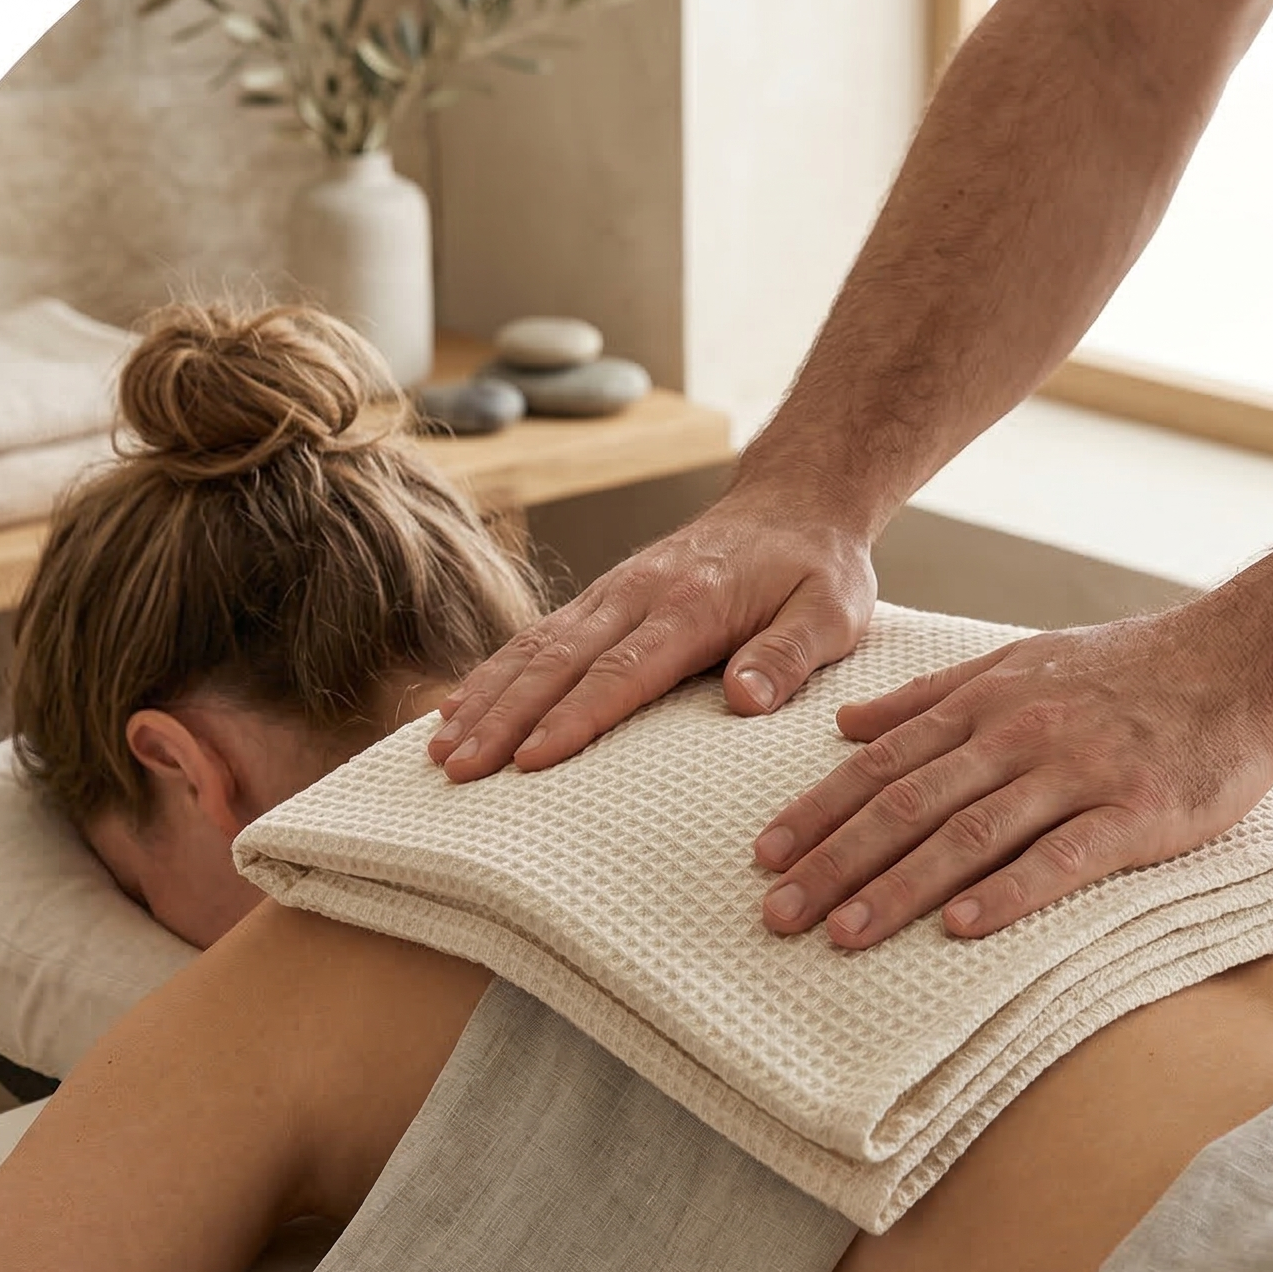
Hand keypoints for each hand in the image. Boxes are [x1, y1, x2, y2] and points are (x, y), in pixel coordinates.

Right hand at [428, 484, 878, 778]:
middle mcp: (637, 593)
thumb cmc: (816, 568)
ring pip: (534, 647)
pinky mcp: (603, 598)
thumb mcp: (831, 612)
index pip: (622, 670)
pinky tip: (458, 709)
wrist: (793, 500)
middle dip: (502, 719)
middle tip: (457, 771)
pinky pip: (537, 637)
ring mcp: (613, 593)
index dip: (575, 718)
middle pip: (557, 661)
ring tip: (441, 752)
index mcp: (692, 604)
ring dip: (484, 700)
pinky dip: (493, 674)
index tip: (530, 762)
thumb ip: (790, 655)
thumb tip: (744, 700)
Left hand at [750, 605, 1272, 947]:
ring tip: (842, 933)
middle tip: (775, 914)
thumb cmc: (1129, 667)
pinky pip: (1062, 856)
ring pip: (969, 834)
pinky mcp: (1137, 812)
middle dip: (833, 861)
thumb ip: (929, 697)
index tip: (763, 857)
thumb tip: (843, 727)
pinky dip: (1009, 891)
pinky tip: (963, 928)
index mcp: (986, 702)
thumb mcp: (1020, 660)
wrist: (1246, 656)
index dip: (818, 812)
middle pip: (906, 804)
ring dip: (898, 887)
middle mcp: (1018, 733)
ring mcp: (1077, 772)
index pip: (881, 764)